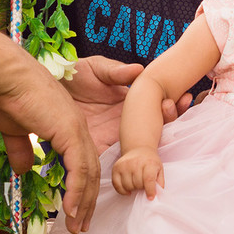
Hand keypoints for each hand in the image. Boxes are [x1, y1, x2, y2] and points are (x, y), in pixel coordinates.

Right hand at [0, 60, 100, 233]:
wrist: (5, 75)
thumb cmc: (7, 96)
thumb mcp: (15, 129)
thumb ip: (21, 149)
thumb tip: (23, 168)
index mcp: (69, 126)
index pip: (82, 162)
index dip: (80, 188)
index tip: (74, 210)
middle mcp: (78, 128)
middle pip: (90, 171)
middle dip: (86, 201)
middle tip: (80, 225)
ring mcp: (77, 129)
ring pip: (88, 173)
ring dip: (83, 202)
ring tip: (76, 225)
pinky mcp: (70, 131)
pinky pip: (78, 168)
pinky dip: (76, 191)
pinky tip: (71, 209)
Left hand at [62, 57, 187, 151]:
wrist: (51, 86)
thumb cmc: (75, 74)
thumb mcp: (97, 68)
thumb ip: (117, 71)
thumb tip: (139, 69)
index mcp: (129, 103)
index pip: (155, 108)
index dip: (170, 106)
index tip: (183, 98)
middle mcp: (124, 122)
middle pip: (152, 129)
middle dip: (168, 122)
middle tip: (174, 108)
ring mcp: (111, 136)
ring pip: (137, 148)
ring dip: (151, 145)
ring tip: (161, 129)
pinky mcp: (93, 149)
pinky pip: (110, 161)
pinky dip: (124, 165)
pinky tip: (136, 161)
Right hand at [112, 146, 163, 197]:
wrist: (139, 149)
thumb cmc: (150, 162)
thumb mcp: (159, 169)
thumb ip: (160, 183)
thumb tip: (157, 195)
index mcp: (149, 163)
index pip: (148, 179)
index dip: (150, 190)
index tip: (150, 198)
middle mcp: (135, 163)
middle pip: (137, 184)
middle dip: (141, 188)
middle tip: (143, 185)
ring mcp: (124, 165)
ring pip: (127, 186)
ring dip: (132, 189)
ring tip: (136, 184)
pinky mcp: (116, 168)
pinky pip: (116, 185)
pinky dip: (122, 190)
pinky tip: (128, 189)